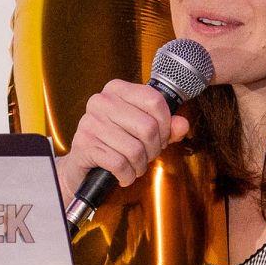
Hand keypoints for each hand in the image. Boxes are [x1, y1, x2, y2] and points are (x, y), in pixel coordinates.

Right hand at [55, 80, 190, 200]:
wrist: (83, 166)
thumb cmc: (116, 143)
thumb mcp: (143, 131)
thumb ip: (166, 127)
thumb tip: (182, 125)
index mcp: (117, 89)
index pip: (155, 100)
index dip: (166, 124)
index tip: (162, 137)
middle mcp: (101, 101)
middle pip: (148, 127)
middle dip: (153, 149)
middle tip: (147, 156)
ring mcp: (90, 122)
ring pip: (135, 149)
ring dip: (139, 165)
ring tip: (134, 166)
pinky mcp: (84, 145)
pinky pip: (119, 163)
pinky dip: (126, 175)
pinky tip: (123, 174)